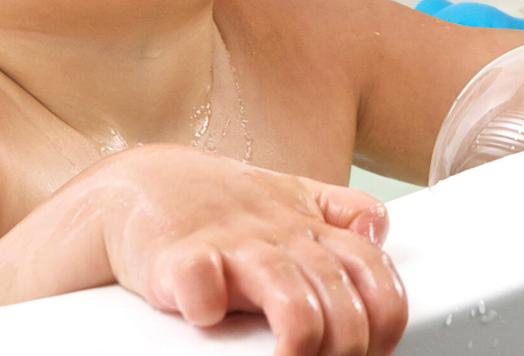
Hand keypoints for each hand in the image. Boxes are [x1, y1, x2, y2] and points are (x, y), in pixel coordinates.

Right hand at [95, 146, 405, 355]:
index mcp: (312, 230)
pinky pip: (198, 275)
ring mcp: (230, 244)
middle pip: (336, 293)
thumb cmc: (219, 205)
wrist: (138, 184)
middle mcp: (279, 237)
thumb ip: (340, 213)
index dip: (385, 318)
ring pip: (285, 288)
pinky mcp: (178, 254)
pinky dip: (206, 299)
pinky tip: (207, 314)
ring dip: (299, 332)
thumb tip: (378, 233)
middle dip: (346, 342)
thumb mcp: (291, 198)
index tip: (376, 350)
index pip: (373, 272)